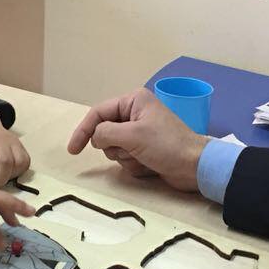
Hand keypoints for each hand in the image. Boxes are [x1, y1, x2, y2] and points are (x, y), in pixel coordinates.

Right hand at [67, 88, 208, 191]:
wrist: (195, 167)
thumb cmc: (166, 145)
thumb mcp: (132, 135)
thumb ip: (106, 132)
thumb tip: (96, 138)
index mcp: (133, 101)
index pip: (98, 113)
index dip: (83, 131)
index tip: (73, 150)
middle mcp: (135, 113)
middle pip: (105, 132)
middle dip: (114, 147)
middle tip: (130, 151)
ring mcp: (140, 132)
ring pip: (114, 148)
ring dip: (125, 158)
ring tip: (143, 159)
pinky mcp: (145, 149)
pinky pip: (125, 158)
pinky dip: (133, 164)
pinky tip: (149, 165)